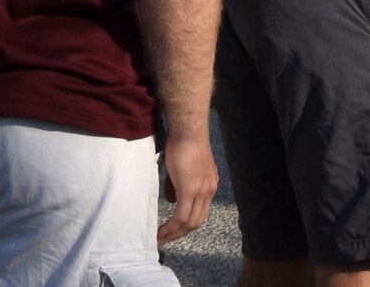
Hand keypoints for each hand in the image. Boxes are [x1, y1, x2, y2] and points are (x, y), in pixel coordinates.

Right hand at [156, 130, 218, 244]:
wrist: (187, 130)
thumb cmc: (183, 143)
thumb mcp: (184, 168)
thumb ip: (180, 184)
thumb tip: (171, 198)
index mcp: (210, 185)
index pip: (200, 212)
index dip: (186, 225)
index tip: (172, 231)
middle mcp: (209, 190)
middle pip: (197, 222)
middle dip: (179, 234)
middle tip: (164, 239)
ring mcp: (202, 190)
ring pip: (189, 222)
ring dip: (173, 234)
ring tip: (159, 238)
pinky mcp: (190, 189)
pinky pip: (181, 216)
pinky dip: (171, 227)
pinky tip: (160, 231)